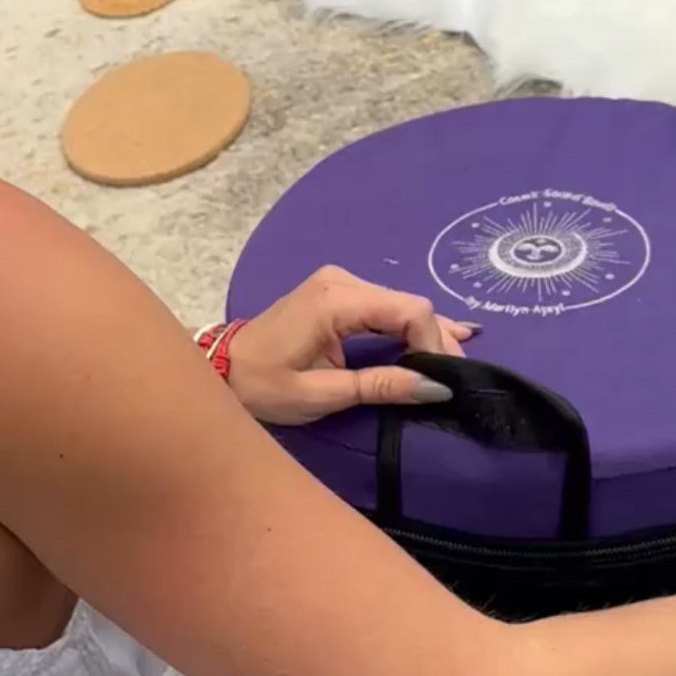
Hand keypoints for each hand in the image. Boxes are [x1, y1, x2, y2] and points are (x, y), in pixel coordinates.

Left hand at [225, 266, 478, 424]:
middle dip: (435, 341)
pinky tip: (442, 338)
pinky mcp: (337, 294)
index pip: (408, 310)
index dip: (433, 342)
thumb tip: (435, 387)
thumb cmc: (263, 387)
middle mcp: (341, 281)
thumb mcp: (321, 394)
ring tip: (454, 364)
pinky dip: (408, 326)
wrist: (222, 370)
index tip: (442, 378)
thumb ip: (379, 386)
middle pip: (408, 305)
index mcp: (335, 300)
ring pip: (400, 305)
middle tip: (454, 379)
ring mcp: (338, 283)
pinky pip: (384, 307)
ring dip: (425, 335)